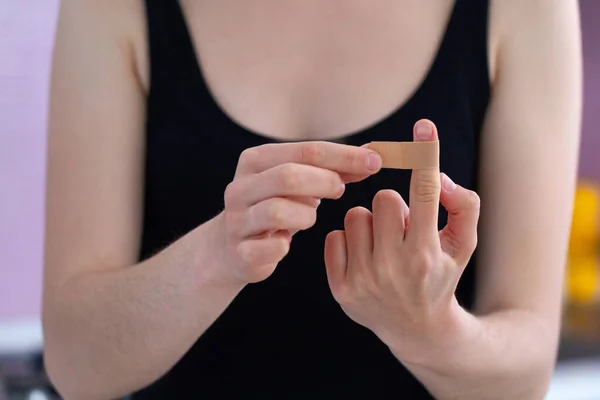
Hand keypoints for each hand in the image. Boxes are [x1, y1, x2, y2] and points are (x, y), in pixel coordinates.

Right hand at [218, 141, 382, 283]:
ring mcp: (237, 221)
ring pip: (277, 212)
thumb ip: (334, 169)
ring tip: (309, 217)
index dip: (343, 156)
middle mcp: (241, 187)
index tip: (374, 161)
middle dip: (323, 182)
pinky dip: (283, 247)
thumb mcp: (299, 183)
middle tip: (341, 190)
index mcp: (256, 161)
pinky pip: (268, 249)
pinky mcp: (240, 253)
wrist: (231, 247)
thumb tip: (373, 155)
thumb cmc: (274, 208)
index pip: (305, 150)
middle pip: (287, 177)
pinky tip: (285, 243)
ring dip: (305, 215)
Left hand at [324, 120, 480, 364]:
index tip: (424, 127)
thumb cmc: (441, 276)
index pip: (426, 193)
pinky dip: (348, 243)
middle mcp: (393, 266)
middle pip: (382, 199)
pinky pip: (334, 237)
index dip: (426, 156)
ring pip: (354, 216)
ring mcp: (364, 279)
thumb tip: (438, 178)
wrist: (416, 329)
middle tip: (402, 232)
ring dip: (370, 226)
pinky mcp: (340, 288)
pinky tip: (364, 261)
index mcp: (426, 252)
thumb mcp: (464, 244)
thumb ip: (463, 205)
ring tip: (383, 249)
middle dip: (393, 210)